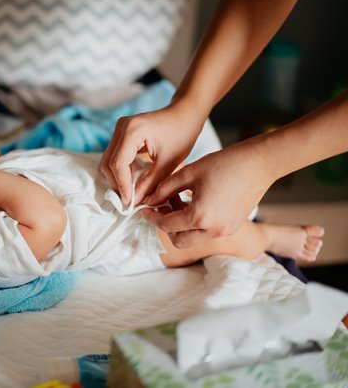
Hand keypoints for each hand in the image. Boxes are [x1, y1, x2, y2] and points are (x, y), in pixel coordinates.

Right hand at [100, 104, 204, 205]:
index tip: (130, 203)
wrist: (185, 113)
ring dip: (117, 178)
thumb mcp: (169, 162)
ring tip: (132, 191)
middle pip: (108, 163)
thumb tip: (135, 201)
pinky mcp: (121, 134)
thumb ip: (150, 183)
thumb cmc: (182, 133)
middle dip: (117, 184)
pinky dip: (121, 170)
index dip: (122, 186)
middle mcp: (121, 127)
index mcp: (133, 130)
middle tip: (130, 200)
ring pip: (108, 161)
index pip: (118, 164)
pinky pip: (114, 156)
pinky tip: (134, 179)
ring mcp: (119, 129)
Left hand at [141, 142, 273, 247]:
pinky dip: (196, 224)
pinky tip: (194, 203)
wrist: (259, 163)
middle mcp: (213, 230)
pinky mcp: (233, 227)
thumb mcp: (188, 173)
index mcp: (199, 217)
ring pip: (193, 238)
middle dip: (166, 227)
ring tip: (178, 201)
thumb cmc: (224, 163)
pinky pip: (207, 233)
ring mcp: (225, 231)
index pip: (166, 224)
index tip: (144, 209)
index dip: (151, 216)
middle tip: (161, 207)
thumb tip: (150, 200)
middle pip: (178, 241)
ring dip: (181, 226)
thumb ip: (165, 188)